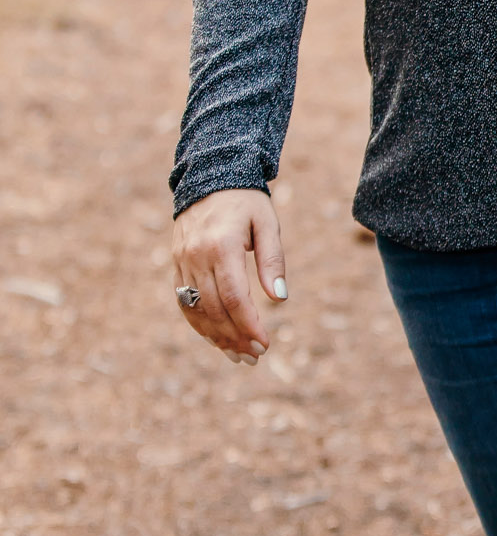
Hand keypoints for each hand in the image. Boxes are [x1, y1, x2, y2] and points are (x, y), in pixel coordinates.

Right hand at [172, 189, 286, 363]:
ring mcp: (182, 262)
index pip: (234, 297)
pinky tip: (216, 340)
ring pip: (195, 310)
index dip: (249, 325)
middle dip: (235, 338)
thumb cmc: (246, 202)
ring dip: (216, 338)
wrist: (208, 178)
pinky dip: (199, 324)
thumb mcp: (267, 224)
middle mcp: (197, 256)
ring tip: (239, 356)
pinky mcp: (176, 265)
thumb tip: (280, 298)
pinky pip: (183, 302)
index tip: (265, 344)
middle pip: (214, 309)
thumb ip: (273, 260)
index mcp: (221, 246)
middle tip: (255, 356)